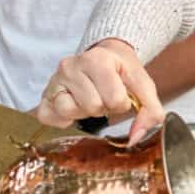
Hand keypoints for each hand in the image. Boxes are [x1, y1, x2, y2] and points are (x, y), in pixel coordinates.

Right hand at [36, 38, 163, 144]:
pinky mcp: (44, 96)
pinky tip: (75, 107)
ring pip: (69, 112)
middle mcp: (71, 66)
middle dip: (103, 108)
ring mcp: (54, 80)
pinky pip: (49, 118)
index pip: (114, 99)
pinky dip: (63, 120)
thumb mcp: (144, 85)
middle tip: (104, 96)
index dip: (122, 103)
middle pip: (92, 106)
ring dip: (84, 113)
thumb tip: (137, 138)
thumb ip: (151, 111)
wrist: (106, 55)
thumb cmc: (123, 71)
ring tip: (90, 100)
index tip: (120, 94)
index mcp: (98, 59)